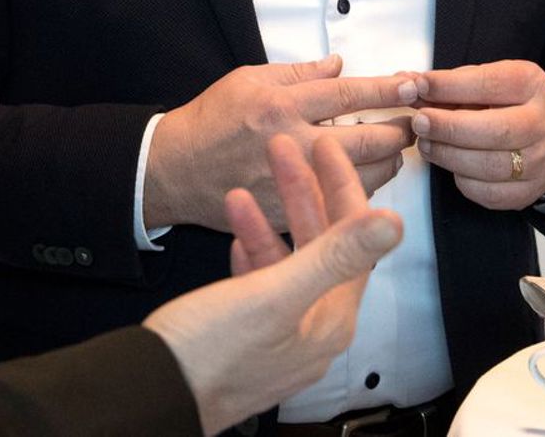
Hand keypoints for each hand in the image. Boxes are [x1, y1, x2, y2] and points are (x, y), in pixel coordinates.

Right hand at [144, 55, 417, 231]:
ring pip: (363, 178)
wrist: (175, 170)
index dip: (387, 89)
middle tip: (412, 123)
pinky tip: (361, 175)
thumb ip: (298, 73)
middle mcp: (289, 145)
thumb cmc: (211, 120)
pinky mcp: (288, 216)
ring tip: (390, 149)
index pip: (348, 95)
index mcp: (280, 106)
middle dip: (400, 131)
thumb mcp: (248, 79)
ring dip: (386, 162)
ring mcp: (290, 185)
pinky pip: (340, 204)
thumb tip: (339, 65)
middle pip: (368, 142)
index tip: (414, 85)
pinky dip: (359, 189)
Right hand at [144, 135, 402, 435]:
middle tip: (284, 150)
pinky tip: (235, 234)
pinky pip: (261, 285)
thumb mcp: (275, 294)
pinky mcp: (249, 338)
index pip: (354, 240)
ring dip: (269, 222)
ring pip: (287, 262)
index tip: (325, 147)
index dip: (342, 187)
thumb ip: (335, 255)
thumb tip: (392, 224)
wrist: (152, 396)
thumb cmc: (210, 352)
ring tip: (240, 189)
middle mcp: (313, 329)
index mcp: (330, 319)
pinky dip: (251, 253)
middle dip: (302, 194)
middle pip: (321, 247)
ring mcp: (281, 336)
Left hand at [410, 60, 544, 209]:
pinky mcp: (529, 192)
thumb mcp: (485, 82)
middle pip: (495, 131)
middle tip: (419, 122)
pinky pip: (488, 193)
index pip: (489, 84)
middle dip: (449, 127)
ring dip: (449, 155)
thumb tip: (406, 83)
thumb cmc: (508, 103)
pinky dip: (463, 180)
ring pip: (489, 166)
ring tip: (427, 144)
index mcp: (530, 85)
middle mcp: (542, 124)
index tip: (419, 86)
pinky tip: (451, 165)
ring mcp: (540, 162)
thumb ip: (448, 84)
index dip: (450, 86)